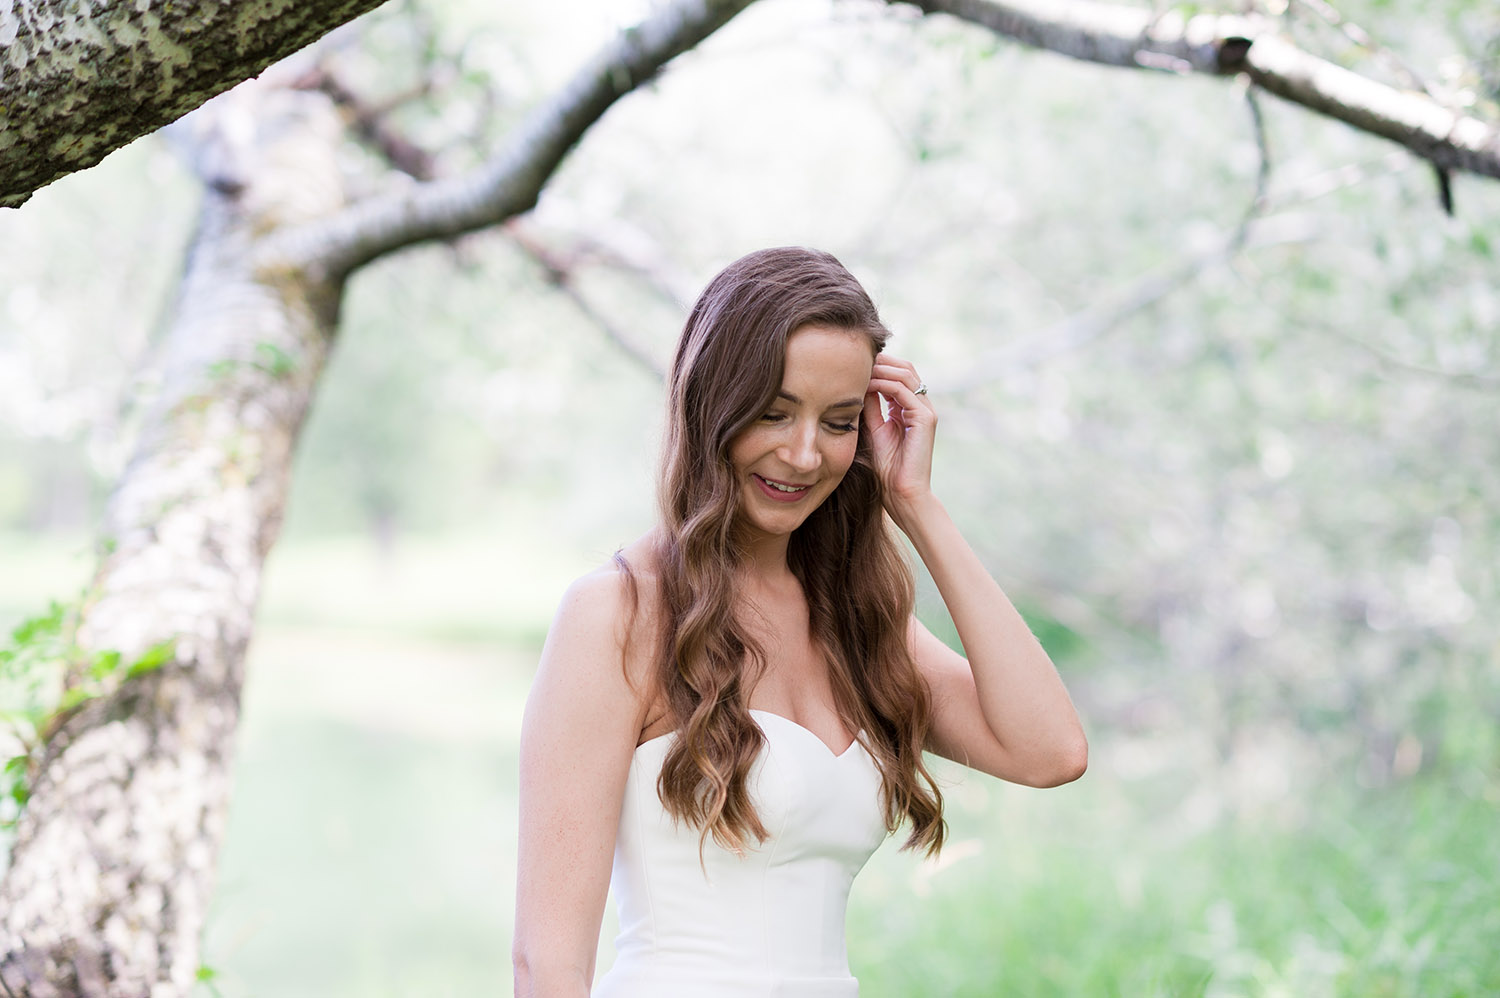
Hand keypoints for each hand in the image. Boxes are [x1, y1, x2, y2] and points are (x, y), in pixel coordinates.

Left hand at [863, 353, 935, 522]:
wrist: (901, 493)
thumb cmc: (886, 468)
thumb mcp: (873, 429)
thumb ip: (870, 407)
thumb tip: (859, 385)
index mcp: (909, 408)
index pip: (897, 374)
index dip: (878, 365)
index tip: (852, 364)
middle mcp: (920, 406)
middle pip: (904, 368)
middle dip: (880, 360)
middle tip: (856, 358)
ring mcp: (925, 411)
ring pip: (906, 374)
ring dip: (881, 368)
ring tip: (860, 368)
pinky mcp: (924, 419)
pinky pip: (904, 390)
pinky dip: (884, 383)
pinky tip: (867, 384)